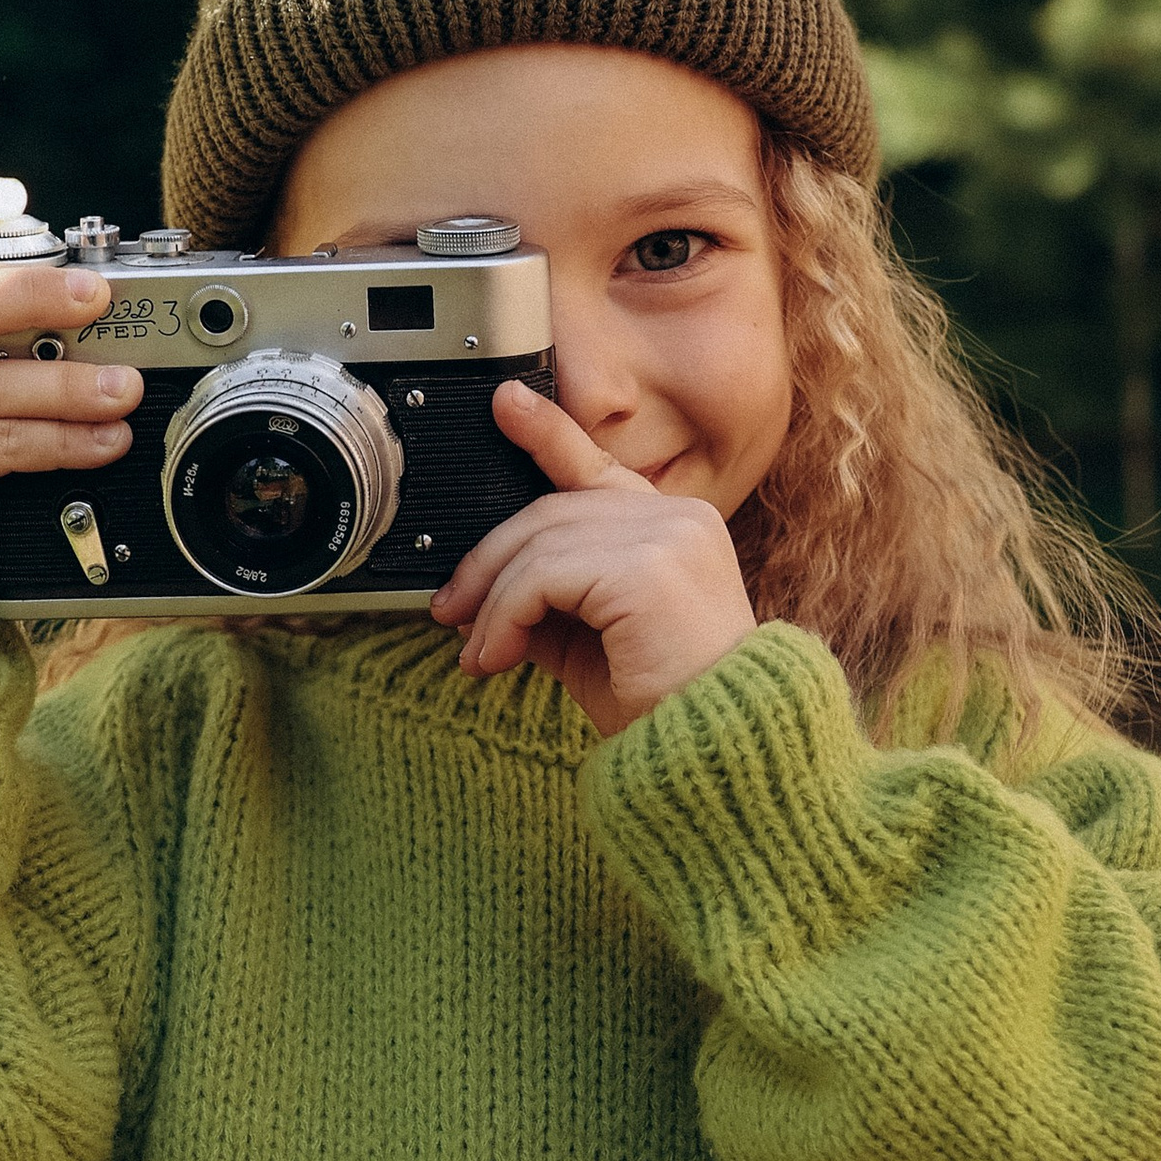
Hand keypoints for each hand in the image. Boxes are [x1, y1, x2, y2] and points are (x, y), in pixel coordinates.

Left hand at [427, 381, 760, 736]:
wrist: (711, 755)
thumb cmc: (662, 707)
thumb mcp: (590, 643)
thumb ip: (550, 601)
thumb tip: (483, 592)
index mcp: (675, 528)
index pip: (599, 469)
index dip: (548, 433)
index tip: (505, 405)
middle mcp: (677, 518)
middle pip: (552, 510)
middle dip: (488, 559)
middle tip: (449, 610)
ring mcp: (665, 536)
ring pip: (540, 544)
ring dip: (492, 603)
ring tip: (478, 655)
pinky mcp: (644, 568)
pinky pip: (543, 576)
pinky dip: (504, 617)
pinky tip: (497, 658)